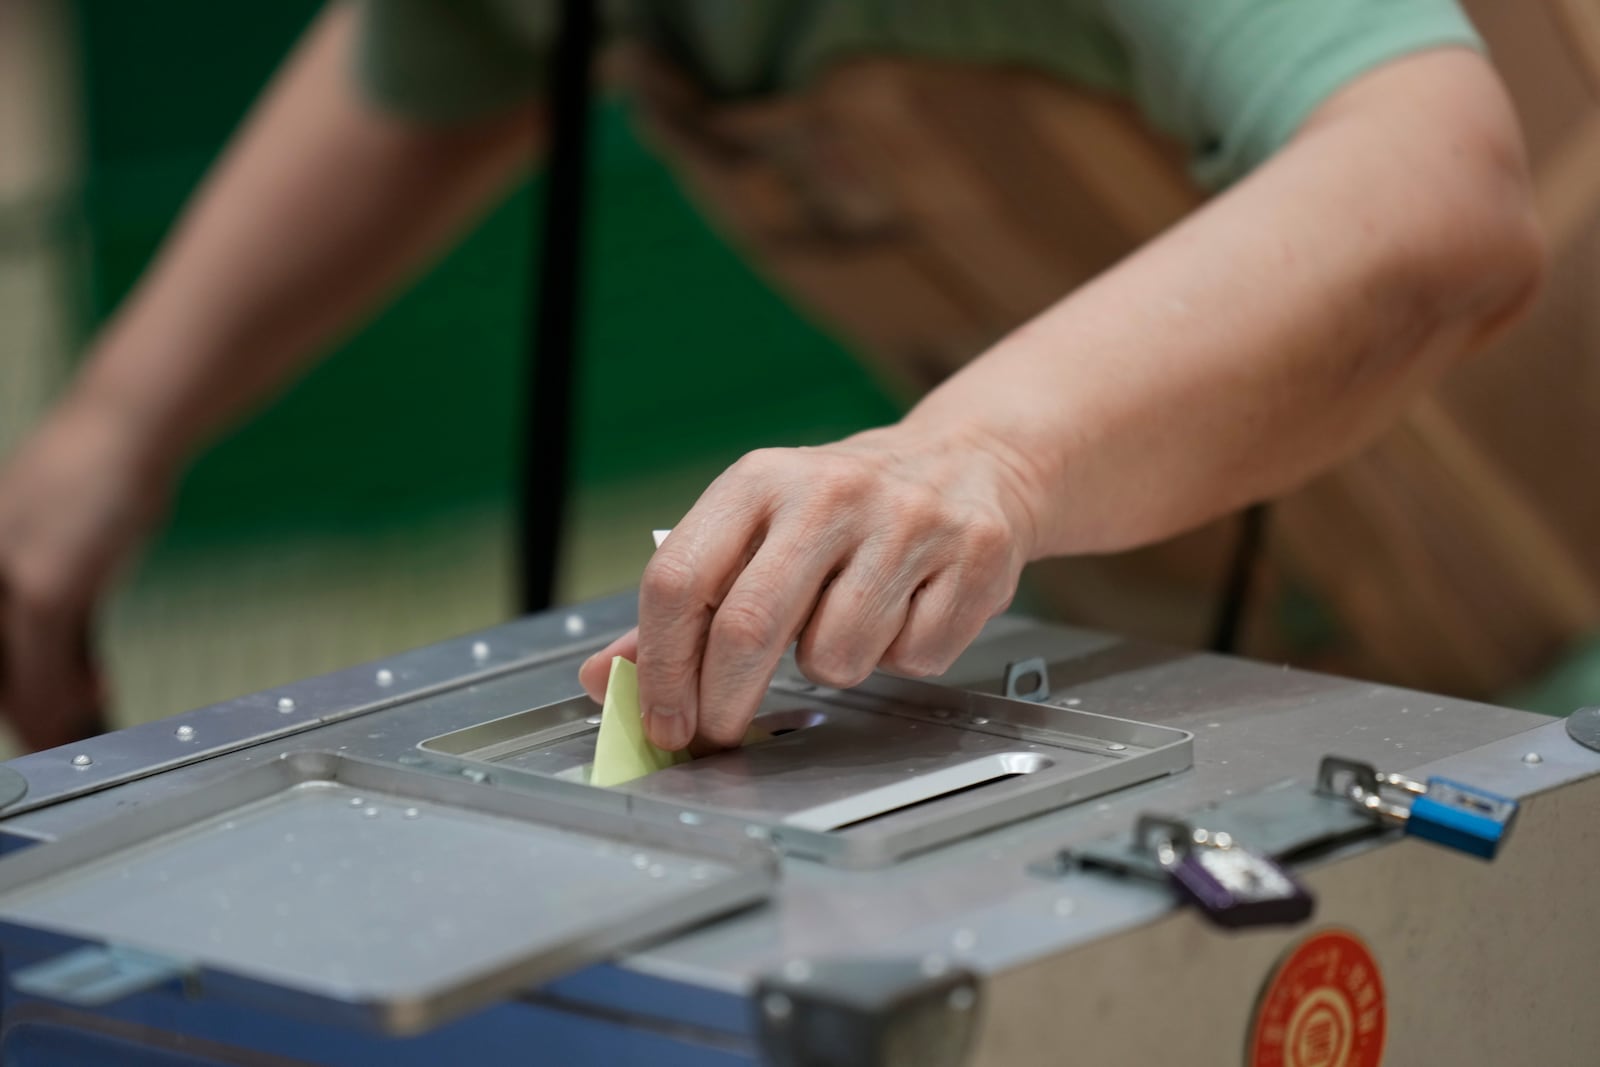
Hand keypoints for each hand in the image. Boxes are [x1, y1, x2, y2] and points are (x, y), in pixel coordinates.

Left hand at [0, 397, 171, 751]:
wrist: (123, 433)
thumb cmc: (93, 483)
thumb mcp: (54, 549)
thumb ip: (45, 611)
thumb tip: (60, 674)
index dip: (8, 694)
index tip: (29, 720)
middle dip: (19, 711)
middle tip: (48, 739)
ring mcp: (3, 583)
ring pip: (10, 678)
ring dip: (42, 716)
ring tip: (65, 736)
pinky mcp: (43, 591)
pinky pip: (45, 668)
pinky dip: (64, 697)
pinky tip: (93, 702)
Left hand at [579, 424, 1039, 749]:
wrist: (969, 464)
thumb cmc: (842, 513)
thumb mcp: (755, 532)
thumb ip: (682, 608)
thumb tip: (604, 680)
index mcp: (759, 481)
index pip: (679, 580)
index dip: (662, 667)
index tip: (664, 719)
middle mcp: (830, 492)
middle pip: (749, 626)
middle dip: (725, 701)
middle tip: (721, 731)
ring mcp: (907, 522)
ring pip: (838, 656)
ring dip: (833, 668)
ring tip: (847, 625)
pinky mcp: (974, 555)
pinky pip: (915, 658)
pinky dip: (903, 658)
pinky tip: (907, 613)